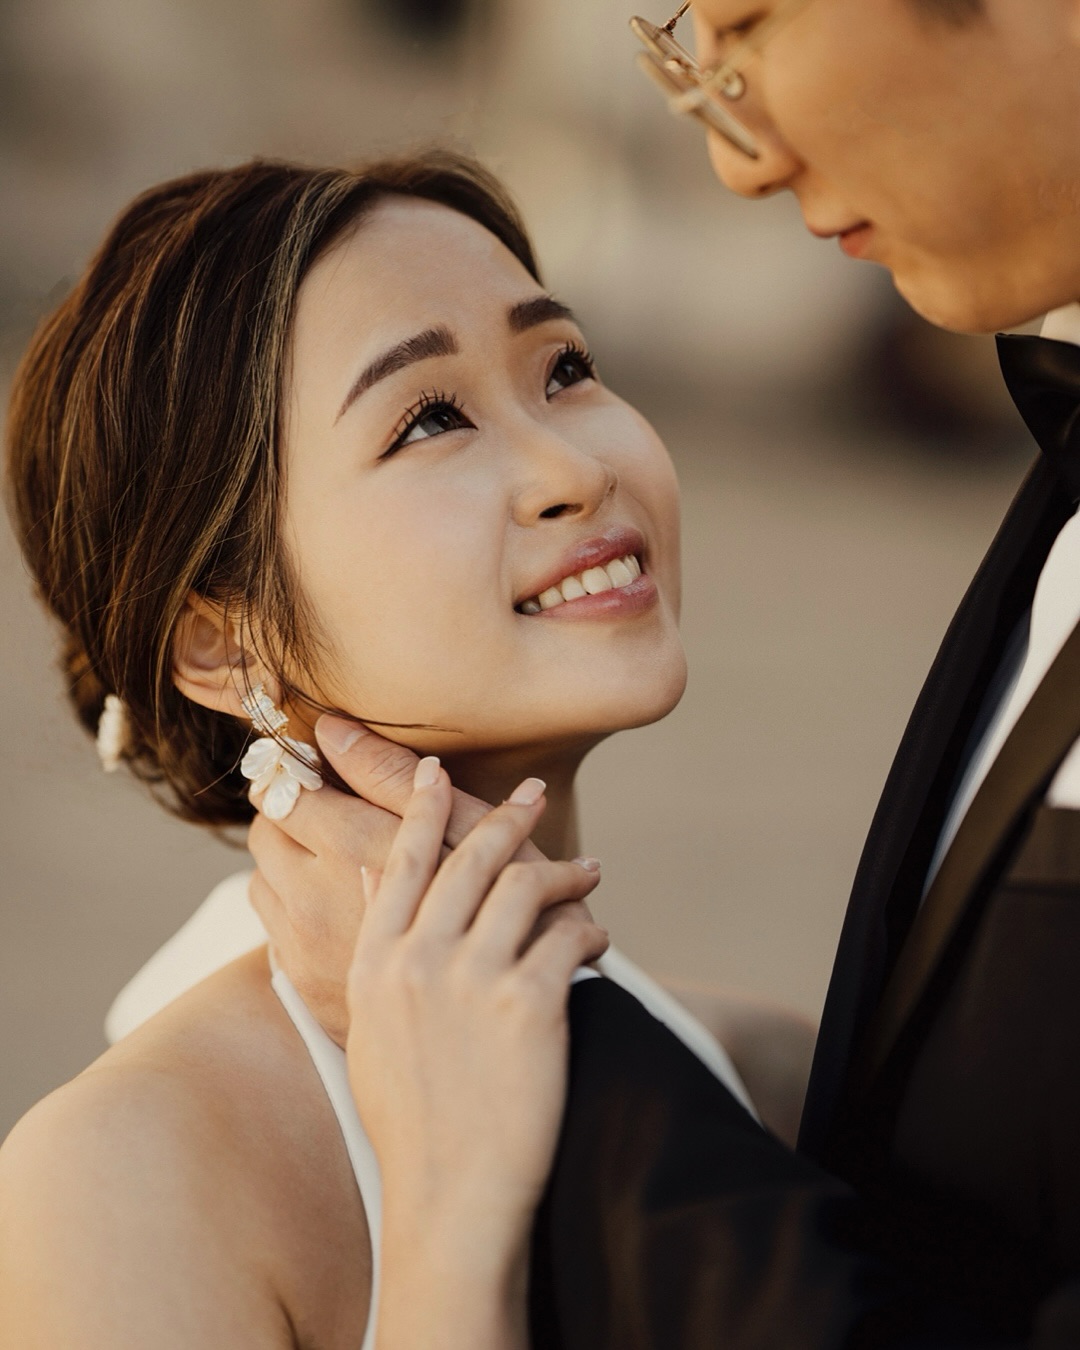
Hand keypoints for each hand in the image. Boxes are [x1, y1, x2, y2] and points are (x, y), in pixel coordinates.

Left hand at [248, 717, 537, 1044]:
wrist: (515, 1041)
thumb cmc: (514, 915)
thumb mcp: (464, 831)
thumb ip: (391, 778)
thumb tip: (333, 728)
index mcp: (350, 850)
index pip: (288, 787)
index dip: (305, 771)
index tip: (327, 769)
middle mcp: (312, 903)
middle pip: (266, 833)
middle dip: (294, 815)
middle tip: (336, 811)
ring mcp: (304, 954)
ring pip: (264, 884)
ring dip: (292, 866)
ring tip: (342, 864)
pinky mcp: (306, 994)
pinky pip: (275, 934)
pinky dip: (298, 916)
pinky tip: (346, 915)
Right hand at [349, 759, 606, 1338]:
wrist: (448, 1197)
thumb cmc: (411, 1120)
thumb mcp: (367, 1028)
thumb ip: (371, 947)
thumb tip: (368, 874)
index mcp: (374, 963)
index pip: (400, 863)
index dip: (424, 811)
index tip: (440, 773)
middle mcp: (418, 960)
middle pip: (468, 860)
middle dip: (507, 819)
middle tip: (537, 795)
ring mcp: (472, 978)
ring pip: (523, 886)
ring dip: (563, 873)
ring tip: (587, 871)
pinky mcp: (528, 1003)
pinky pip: (568, 936)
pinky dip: (587, 928)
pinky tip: (596, 936)